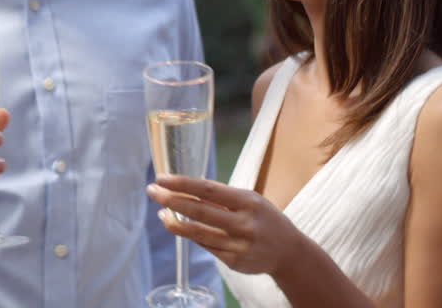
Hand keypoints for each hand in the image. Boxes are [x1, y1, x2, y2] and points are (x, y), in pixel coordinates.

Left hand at [146, 175, 304, 276]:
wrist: (289, 253)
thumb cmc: (265, 219)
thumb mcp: (251, 200)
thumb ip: (223, 196)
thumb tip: (188, 187)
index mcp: (248, 202)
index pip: (208, 189)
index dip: (182, 183)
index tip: (162, 178)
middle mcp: (243, 224)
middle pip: (200, 211)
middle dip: (171, 200)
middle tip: (152, 191)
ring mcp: (238, 245)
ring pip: (198, 233)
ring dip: (175, 222)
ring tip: (161, 213)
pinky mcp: (233, 262)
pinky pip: (205, 246)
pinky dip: (190, 235)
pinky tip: (180, 226)